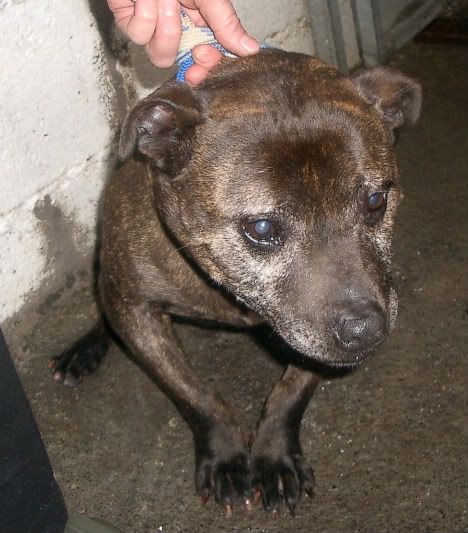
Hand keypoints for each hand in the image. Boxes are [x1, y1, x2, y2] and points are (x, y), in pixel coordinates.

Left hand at [107, 0, 258, 84]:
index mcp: (200, 23)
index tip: (206, 58)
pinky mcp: (129, 22)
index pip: (206, 58)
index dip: (206, 67)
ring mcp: (152, 29)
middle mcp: (176, 29)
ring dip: (168, 29)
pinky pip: (140, 35)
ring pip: (160, 55)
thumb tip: (251, 49)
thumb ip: (227, 23)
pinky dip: (147, 14)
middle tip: (198, 46)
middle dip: (190, 58)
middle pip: (182, 65)